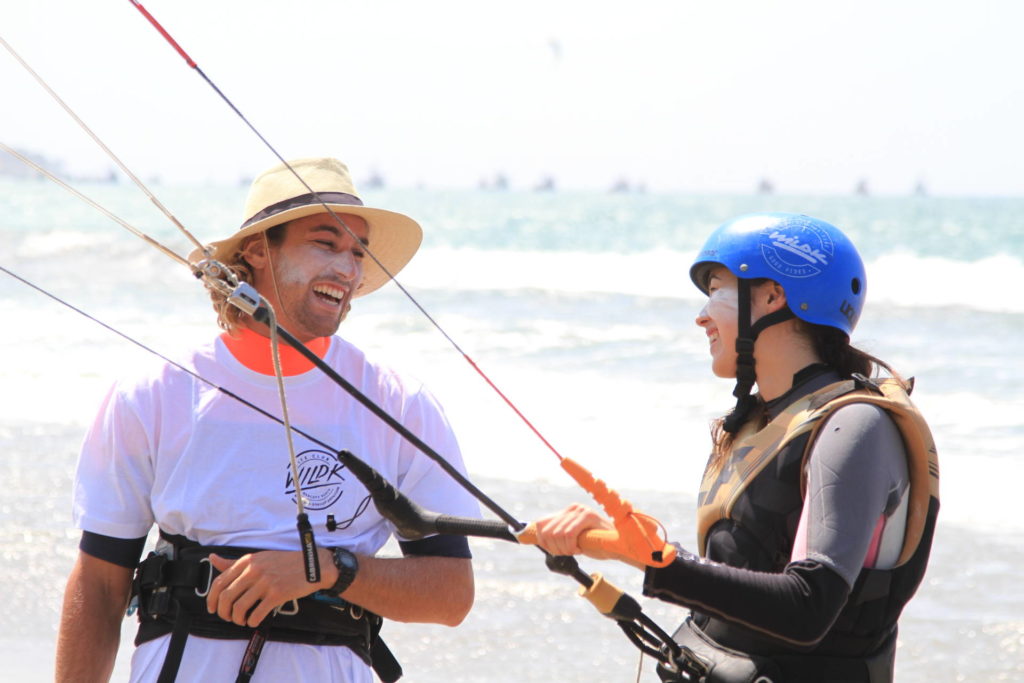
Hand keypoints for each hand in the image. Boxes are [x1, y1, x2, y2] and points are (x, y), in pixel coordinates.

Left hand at [206, 551, 320, 626]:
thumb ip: (234, 563)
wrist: (312, 565)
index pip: (219, 582)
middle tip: (228, 617)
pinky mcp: (277, 594)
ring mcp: (265, 582)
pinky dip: (251, 621)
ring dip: (237, 619)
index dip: (212, 599)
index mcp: (247, 561)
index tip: (213, 608)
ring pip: (239, 608)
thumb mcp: (258, 558)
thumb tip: (212, 558)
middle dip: (223, 612)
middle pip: (226, 597)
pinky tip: (254, 621)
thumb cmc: (284, 563)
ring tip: (242, 620)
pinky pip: (256, 614)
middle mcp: (254, 570)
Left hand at [532, 503, 613, 557]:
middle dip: (555, 548)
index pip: (541, 524)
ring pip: (558, 534)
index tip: (554, 551)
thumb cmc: (595, 544)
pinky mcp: (589, 516)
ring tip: (576, 551)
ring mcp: (580, 510)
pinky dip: (571, 546)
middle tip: (568, 553)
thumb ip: (558, 535)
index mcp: (566, 512)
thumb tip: (539, 538)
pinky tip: (580, 549)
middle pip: (548, 531)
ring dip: (565, 549)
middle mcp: (572, 508)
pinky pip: (569, 534)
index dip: (543, 541)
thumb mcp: (572, 539)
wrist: (617, 546)